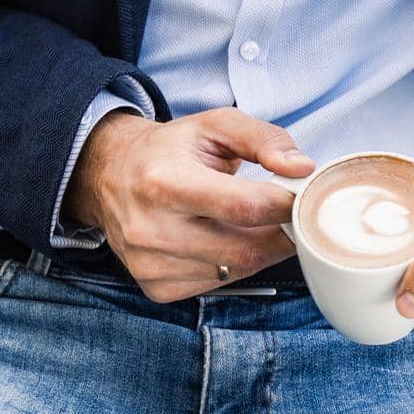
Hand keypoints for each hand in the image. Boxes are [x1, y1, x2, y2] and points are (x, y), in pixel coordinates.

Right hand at [63, 106, 314, 301]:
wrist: (111, 175)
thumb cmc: (170, 149)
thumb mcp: (216, 125)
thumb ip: (263, 138)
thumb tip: (301, 168)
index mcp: (165, 182)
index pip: (242, 208)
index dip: (282, 205)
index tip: (301, 195)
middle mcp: (152, 229)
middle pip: (243, 249)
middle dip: (280, 233)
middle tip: (290, 214)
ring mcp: (150, 265)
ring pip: (235, 272)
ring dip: (260, 250)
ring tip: (257, 222)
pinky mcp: (155, 288)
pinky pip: (215, 286)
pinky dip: (234, 265)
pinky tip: (226, 239)